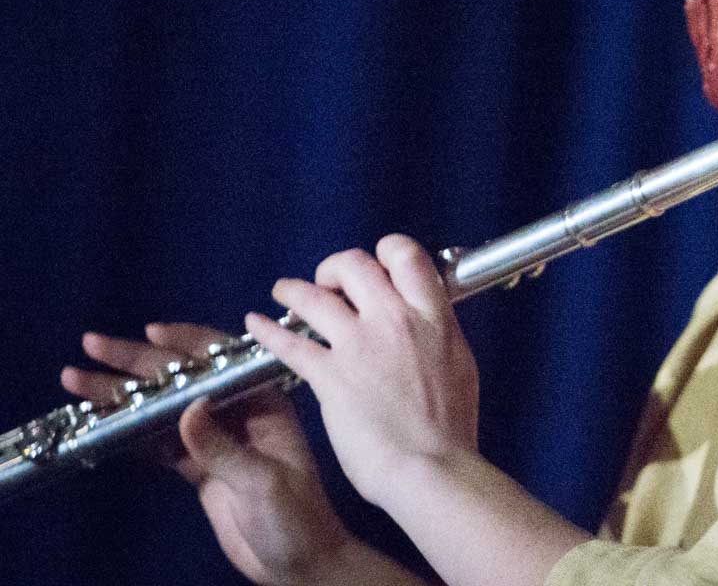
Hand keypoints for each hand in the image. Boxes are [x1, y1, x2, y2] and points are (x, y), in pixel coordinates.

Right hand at [63, 324, 356, 585]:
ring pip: (163, 407)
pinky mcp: (200, 466)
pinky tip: (99, 421)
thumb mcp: (263, 481)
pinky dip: (130, 432)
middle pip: (182, 378)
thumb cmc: (297, 518)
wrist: (300, 563)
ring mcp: (216, 438)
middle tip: (92, 345)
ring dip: (122, 395)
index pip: (221, 360)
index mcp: (264, 402)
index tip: (148, 333)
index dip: (185, 343)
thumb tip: (187, 408)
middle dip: (136, 362)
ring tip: (77, 379)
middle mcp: (239, 411)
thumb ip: (223, 448)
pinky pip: (159, 441)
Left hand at [247, 234, 480, 512]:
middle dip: (336, 268)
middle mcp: (394, 320)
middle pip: (355, 266)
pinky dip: (268, 330)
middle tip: (330, 284)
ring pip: (315, 297)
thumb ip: (437, 336)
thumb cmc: (451, 427)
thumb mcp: (459, 365)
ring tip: (284, 290)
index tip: (376, 266)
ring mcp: (359, 346)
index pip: (406, 255)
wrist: (431, 467)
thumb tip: (429, 325)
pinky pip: (290, 342)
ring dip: (294, 290)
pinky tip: (255, 323)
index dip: (385, 252)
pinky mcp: (330, 376)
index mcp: (433, 318)